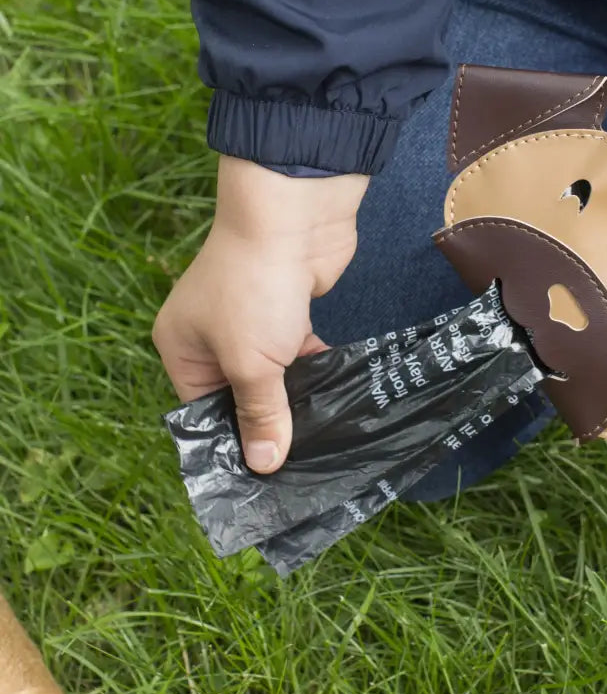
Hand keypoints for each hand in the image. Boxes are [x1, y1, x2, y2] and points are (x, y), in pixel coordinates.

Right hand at [153, 156, 368, 472]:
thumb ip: (260, 413)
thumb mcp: (251, 362)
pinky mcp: (289, 312)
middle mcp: (211, 335)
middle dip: (269, 424)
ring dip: (296, 400)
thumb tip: (263, 464)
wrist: (295, 215)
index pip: (201, 411)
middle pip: (240, 395)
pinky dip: (315, 373)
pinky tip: (338, 401)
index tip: (264, 478)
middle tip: (300, 466)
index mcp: (182, 347)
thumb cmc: (255, 287)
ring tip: (323, 441)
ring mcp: (252, 322)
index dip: (231, 442)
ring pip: (274, 377)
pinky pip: (299, 355)